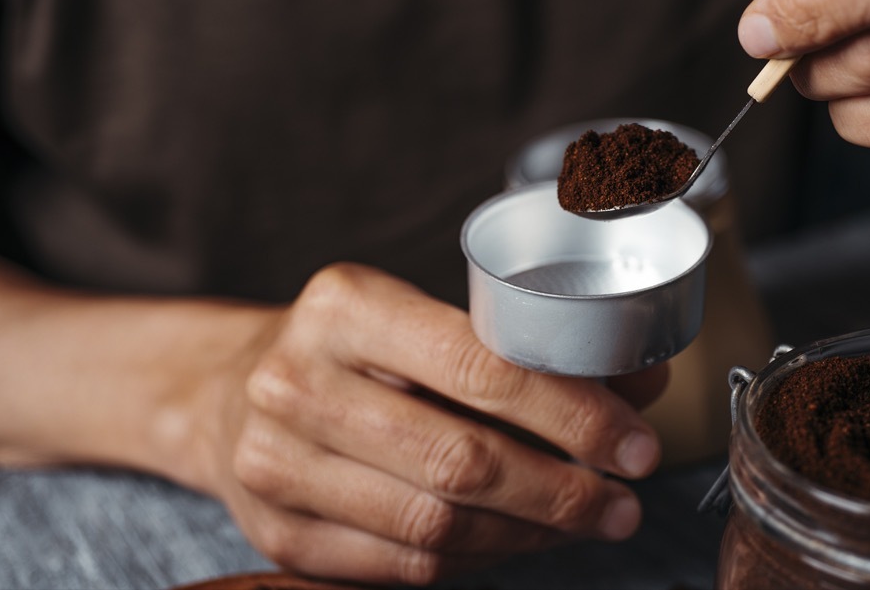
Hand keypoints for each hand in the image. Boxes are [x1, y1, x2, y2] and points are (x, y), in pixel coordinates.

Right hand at [202, 263, 665, 584]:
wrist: (227, 390)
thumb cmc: (353, 347)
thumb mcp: (425, 318)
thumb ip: (530, 347)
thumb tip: (642, 383)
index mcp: (346, 305)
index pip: (479, 366)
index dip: (571, 415)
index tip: (635, 446)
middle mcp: (298, 381)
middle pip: (459, 459)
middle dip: (563, 490)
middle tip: (624, 502)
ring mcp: (276, 464)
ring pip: (435, 525)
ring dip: (530, 533)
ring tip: (585, 522)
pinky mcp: (275, 534)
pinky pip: (403, 566)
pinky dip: (478, 560)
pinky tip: (519, 540)